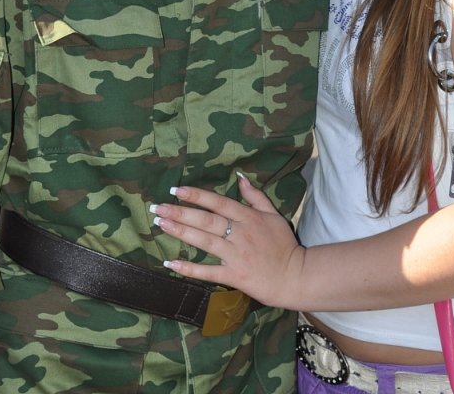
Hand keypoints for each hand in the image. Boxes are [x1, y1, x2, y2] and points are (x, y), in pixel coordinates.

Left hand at [149, 173, 305, 308]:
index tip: (176, 190)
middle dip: (180, 212)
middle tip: (158, 207)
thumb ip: (256, 196)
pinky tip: (171, 263)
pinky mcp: (234, 276)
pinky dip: (189, 268)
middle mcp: (239, 233)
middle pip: (206, 220)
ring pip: (204, 241)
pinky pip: (208, 272)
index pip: (218, 202)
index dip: (197, 196)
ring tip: (160, 225)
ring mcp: (235, 255)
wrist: (295, 276)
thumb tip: (240, 177)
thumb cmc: (284, 244)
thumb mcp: (273, 215)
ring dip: (180, 233)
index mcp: (248, 217)